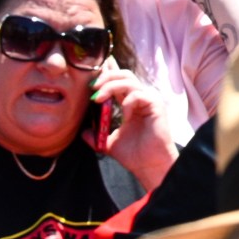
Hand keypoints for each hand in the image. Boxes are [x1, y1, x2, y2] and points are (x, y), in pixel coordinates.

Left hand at [93, 59, 178, 189]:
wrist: (148, 165)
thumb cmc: (133, 154)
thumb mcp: (108, 143)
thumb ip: (96, 135)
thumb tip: (82, 132)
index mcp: (130, 103)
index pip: (119, 81)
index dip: (107, 75)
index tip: (91, 79)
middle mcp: (140, 97)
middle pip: (124, 74)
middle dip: (106, 77)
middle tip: (92, 88)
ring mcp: (148, 99)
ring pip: (129, 81)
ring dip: (111, 87)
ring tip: (98, 98)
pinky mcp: (155, 105)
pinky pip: (137, 95)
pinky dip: (126, 103)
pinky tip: (123, 117)